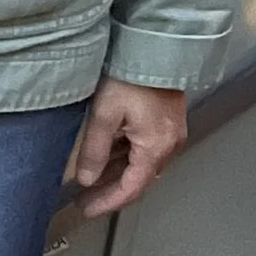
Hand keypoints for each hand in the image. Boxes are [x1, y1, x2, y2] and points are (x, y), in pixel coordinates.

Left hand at [69, 79, 187, 218]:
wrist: (155, 47)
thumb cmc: (133, 75)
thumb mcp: (105, 114)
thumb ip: (94, 150)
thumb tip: (85, 178)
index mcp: (156, 146)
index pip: (131, 188)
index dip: (107, 202)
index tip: (87, 209)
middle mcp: (169, 143)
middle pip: (139, 180)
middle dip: (111, 192)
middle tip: (85, 200)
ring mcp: (170, 133)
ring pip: (142, 166)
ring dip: (117, 176)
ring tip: (90, 181)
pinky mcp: (167, 122)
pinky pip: (146, 150)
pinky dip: (126, 159)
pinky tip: (108, 158)